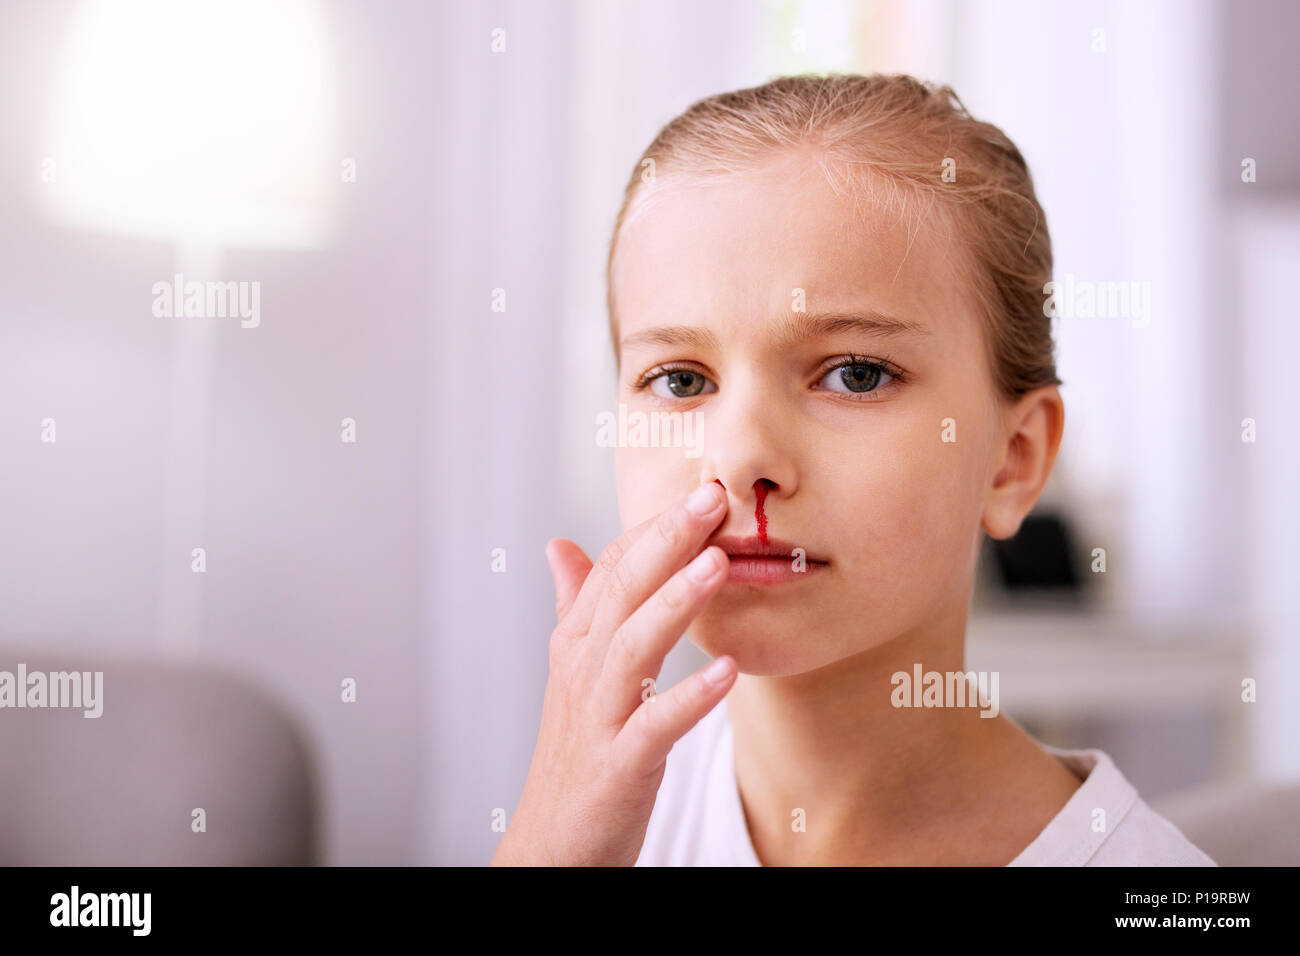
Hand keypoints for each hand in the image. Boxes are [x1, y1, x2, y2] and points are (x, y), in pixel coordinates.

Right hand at [491, 481, 735, 865]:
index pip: (613, 567)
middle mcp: (583, 671)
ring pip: (634, 648)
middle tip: (712, 498)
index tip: (703, 490)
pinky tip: (728, 672)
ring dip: (675, 603)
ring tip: (718, 563)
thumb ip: (574, 605)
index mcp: (577, 643)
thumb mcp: (573, 671)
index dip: (656, 527)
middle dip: (667, 541)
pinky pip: (655, 726)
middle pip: (621, 592)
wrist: (554, 843)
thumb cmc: (575, 752)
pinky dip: (689, 698)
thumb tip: (560, 543)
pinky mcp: (618, 766)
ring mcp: (598, 718)